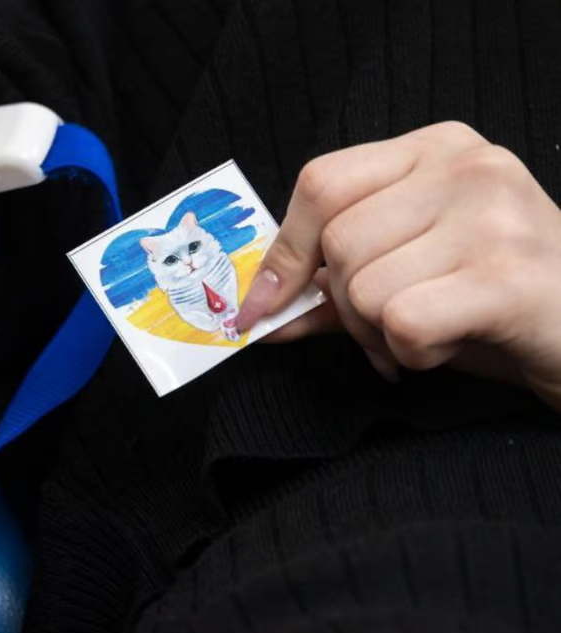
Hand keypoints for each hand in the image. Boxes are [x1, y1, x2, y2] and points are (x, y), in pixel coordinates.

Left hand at [235, 121, 560, 408]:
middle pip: (337, 243)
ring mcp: (494, 216)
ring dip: (381, 333)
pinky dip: (410, 353)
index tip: (264, 304)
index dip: (283, 251)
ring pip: (363, 287)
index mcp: (438, 148)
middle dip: (345, 305)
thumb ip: (329, 288)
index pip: (321, 183)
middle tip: (389, 325)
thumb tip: (254, 311)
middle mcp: (469, 167)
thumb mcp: (407, 278)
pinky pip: (401, 322)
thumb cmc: (495, 301)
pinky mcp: (507, 276)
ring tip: (432, 331)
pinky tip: (451, 343)